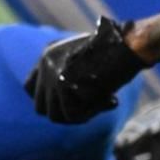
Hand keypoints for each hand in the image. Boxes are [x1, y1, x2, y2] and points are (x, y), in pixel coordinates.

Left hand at [24, 16, 147, 124]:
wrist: (130, 43)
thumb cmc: (119, 52)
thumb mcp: (87, 61)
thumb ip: (70, 78)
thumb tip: (63, 111)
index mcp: (48, 54)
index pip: (29, 88)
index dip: (47, 101)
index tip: (68, 105)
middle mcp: (45, 63)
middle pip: (40, 106)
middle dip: (64, 113)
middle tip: (89, 110)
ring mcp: (52, 74)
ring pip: (54, 115)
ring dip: (78, 116)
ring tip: (102, 104)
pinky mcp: (64, 84)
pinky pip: (72, 116)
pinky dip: (92, 114)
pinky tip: (111, 100)